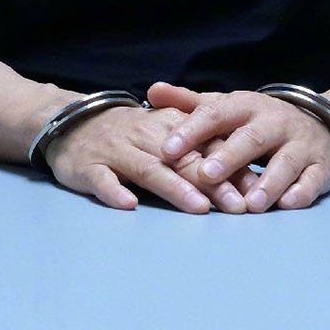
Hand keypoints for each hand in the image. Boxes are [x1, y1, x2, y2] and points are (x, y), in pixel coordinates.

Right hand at [44, 104, 250, 213]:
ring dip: (175, 187)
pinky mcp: (88, 167)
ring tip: (198, 207)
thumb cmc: (128, 134)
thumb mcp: (164, 134)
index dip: (232, 168)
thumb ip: (198, 153)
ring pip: (149, 168)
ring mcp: (116, 151)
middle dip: (212, 182)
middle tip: (238, 206)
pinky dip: (115, 191)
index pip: (205, 145)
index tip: (256, 190)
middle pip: (183, 159)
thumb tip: (244, 181)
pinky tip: (129, 204)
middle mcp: (145, 135)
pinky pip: (103, 179)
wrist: (72, 122)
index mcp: (168, 126)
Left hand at [147, 82, 329, 212]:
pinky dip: (302, 192)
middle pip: (251, 138)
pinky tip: (288, 205)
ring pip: (285, 162)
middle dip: (229, 157)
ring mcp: (300, 145)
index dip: (191, 131)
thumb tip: (152, 91)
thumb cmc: (259, 121)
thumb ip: (190, 104)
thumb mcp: (227, 107)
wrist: (320, 123)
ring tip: (250, 204)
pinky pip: (313, 180)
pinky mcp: (321, 167)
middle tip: (205, 175)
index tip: (167, 149)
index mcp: (245, 107)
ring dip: (267, 182)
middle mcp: (274, 122)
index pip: (215, 114)